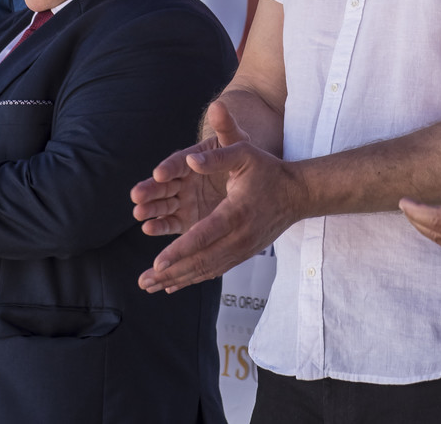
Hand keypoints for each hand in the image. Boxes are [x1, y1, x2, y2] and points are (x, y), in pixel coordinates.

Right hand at [132, 102, 248, 236]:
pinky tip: (148, 228)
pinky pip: (170, 222)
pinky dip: (159, 226)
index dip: (169, 168)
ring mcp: (182, 199)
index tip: (160, 173)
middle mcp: (182, 179)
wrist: (248, 180)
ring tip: (139, 212)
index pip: (177, 163)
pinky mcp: (185, 219)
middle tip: (137, 195)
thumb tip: (218, 104)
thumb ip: (225, 126)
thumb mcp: (235, 141)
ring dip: (150, 208)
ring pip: (162, 204)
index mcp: (191, 160)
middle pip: (163, 184)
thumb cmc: (239, 156)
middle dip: (150, 189)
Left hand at [136, 114, 307, 293]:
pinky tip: (174, 284)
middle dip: (171, 272)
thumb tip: (190, 161)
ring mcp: (243, 248)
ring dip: (178, 279)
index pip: (204, 236)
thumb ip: (217, 157)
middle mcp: (239, 236)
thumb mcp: (245, 154)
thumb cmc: (269, 171)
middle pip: (201, 260)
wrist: (297, 194)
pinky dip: (194, 278)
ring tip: (152, 286)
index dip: (179, 250)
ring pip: (207, 269)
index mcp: (236, 212)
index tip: (156, 262)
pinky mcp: (243, 253)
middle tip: (144, 281)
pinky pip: (216, 270)